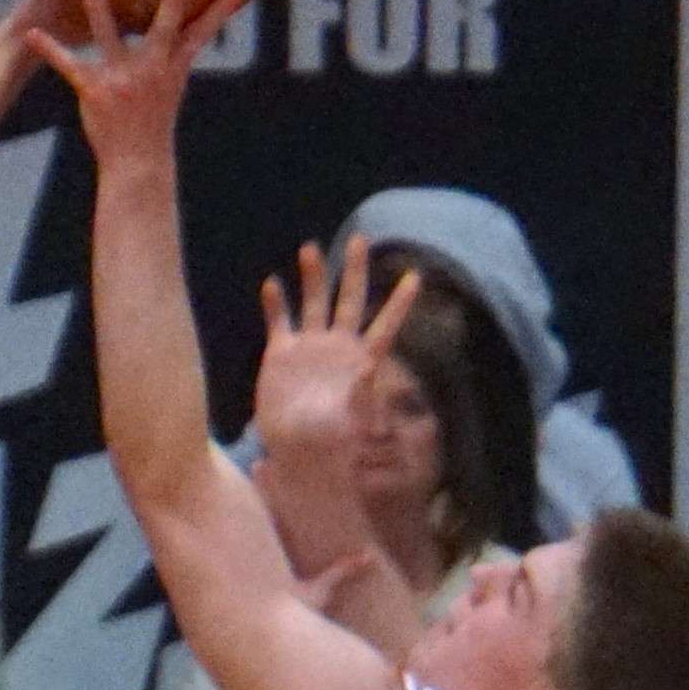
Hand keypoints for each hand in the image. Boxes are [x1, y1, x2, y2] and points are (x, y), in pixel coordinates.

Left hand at [28, 0, 240, 170]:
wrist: (137, 160)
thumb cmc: (154, 120)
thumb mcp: (172, 87)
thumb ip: (174, 57)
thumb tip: (185, 34)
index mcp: (173, 68)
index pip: (202, 35)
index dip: (220, 12)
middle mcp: (151, 70)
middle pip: (165, 31)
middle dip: (173, 5)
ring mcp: (122, 79)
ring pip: (111, 38)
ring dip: (100, 10)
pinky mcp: (94, 90)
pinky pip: (69, 64)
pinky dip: (50, 48)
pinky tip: (32, 33)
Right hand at [250, 235, 418, 479]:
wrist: (296, 450)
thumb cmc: (333, 440)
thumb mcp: (355, 418)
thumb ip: (364, 392)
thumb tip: (372, 368)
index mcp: (361, 359)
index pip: (385, 325)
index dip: (400, 302)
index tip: (416, 277)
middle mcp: (337, 346)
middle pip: (349, 300)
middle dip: (354, 271)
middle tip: (360, 240)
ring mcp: (308, 347)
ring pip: (313, 302)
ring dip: (313, 276)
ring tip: (311, 249)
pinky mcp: (280, 354)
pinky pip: (279, 322)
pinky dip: (275, 304)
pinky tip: (272, 284)